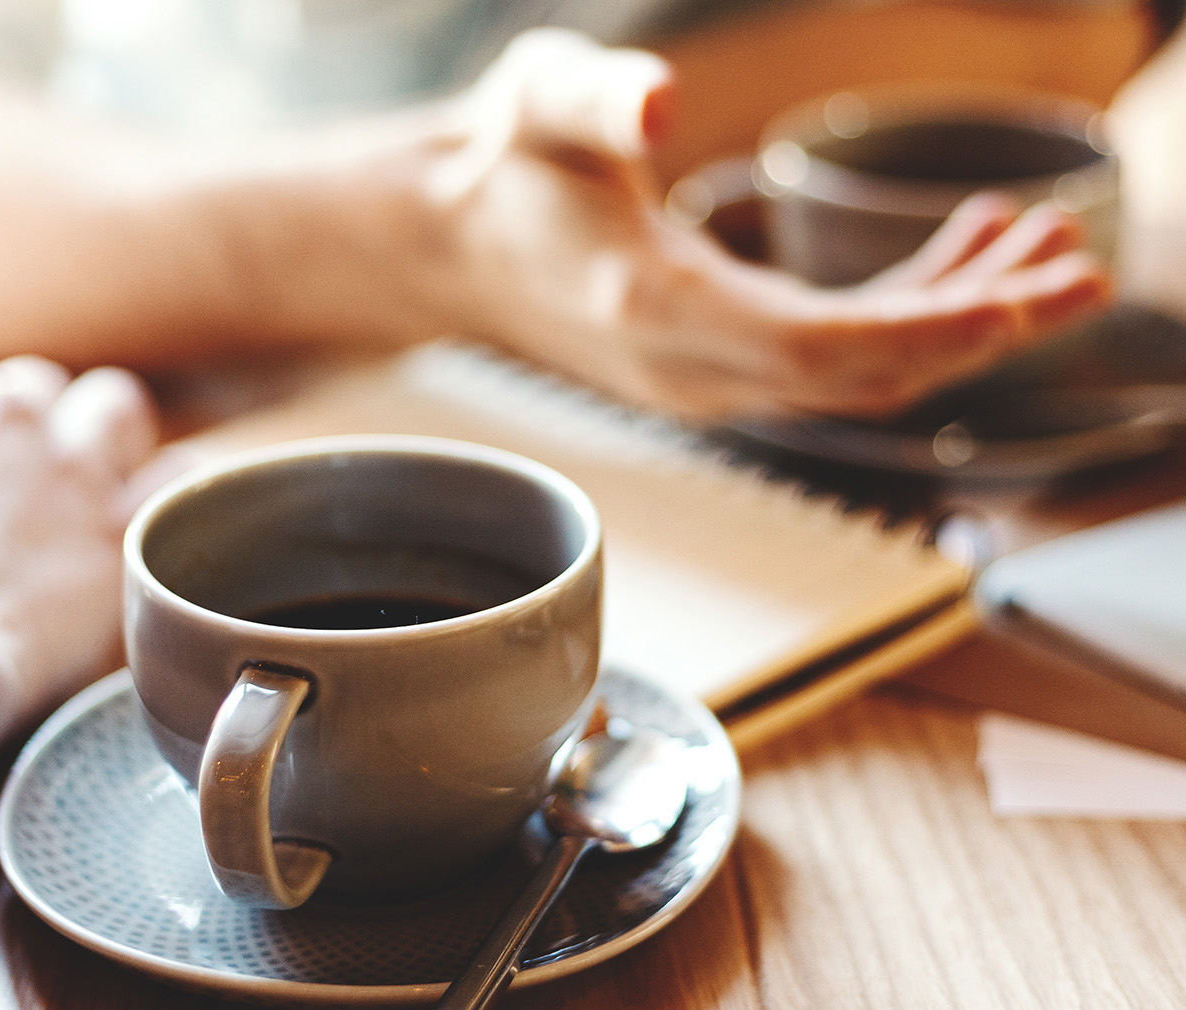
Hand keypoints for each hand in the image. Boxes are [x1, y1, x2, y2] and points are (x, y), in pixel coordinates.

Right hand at [425, 29, 1111, 420]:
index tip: (1029, 299)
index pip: (816, 349)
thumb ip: (597, 95)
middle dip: (978, 333)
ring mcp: (707, 380)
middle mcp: (688, 366)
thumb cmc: (504, 166)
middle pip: (861, 379)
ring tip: (1041, 246)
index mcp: (653, 307)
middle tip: (1084, 271)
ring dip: (955, 325)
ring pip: (858, 379)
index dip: (928, 330)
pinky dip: (908, 318)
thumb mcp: (539, 101)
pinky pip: (834, 362)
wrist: (459, 245)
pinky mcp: (721, 369)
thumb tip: (664, 98)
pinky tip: (959, 251)